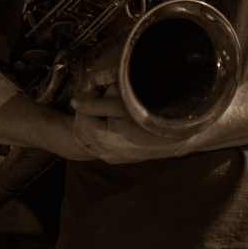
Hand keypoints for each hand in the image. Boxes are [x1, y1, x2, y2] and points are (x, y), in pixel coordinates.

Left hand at [69, 84, 187, 163]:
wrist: (173, 136)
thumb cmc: (147, 116)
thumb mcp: (119, 104)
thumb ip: (94, 103)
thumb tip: (74, 101)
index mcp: (101, 140)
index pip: (81, 116)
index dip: (88, 99)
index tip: (100, 90)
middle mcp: (104, 153)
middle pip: (81, 129)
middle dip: (87, 111)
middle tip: (101, 97)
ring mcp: (111, 157)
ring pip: (88, 139)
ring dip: (91, 122)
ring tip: (105, 109)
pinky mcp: (118, 158)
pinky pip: (98, 145)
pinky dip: (98, 132)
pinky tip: (110, 122)